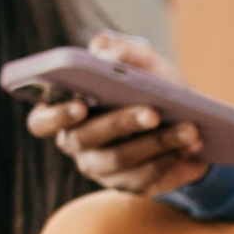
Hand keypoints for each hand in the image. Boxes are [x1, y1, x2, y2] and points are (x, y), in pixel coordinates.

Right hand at [25, 28, 212, 198]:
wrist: (191, 117)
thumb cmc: (153, 84)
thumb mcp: (143, 59)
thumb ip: (120, 48)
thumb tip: (103, 54)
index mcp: (68, 110)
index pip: (41, 121)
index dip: (55, 116)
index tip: (79, 105)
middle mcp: (77, 144)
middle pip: (86, 139)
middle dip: (121, 123)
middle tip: (153, 112)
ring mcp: (102, 169)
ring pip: (120, 161)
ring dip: (157, 143)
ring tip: (190, 128)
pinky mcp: (130, 185)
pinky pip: (144, 179)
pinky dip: (170, 160)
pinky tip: (192, 146)